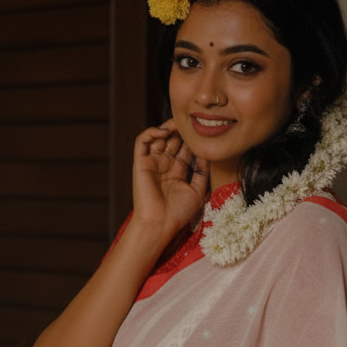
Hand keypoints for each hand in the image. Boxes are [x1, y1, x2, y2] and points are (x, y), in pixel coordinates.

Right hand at [131, 120, 208, 239]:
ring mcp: (152, 163)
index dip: (192, 139)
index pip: (184, 148)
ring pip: (157, 137)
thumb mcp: (198, 190)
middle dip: (180, 130)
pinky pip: (142, 141)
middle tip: (190, 123)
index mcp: (177, 171)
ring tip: (177, 124)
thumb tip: (206, 153)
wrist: (160, 223)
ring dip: (167, 127)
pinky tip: (164, 131)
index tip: (202, 132)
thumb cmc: (178, 212)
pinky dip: (151, 132)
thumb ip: (202, 171)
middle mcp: (164, 165)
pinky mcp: (140, 162)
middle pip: (172, 140)